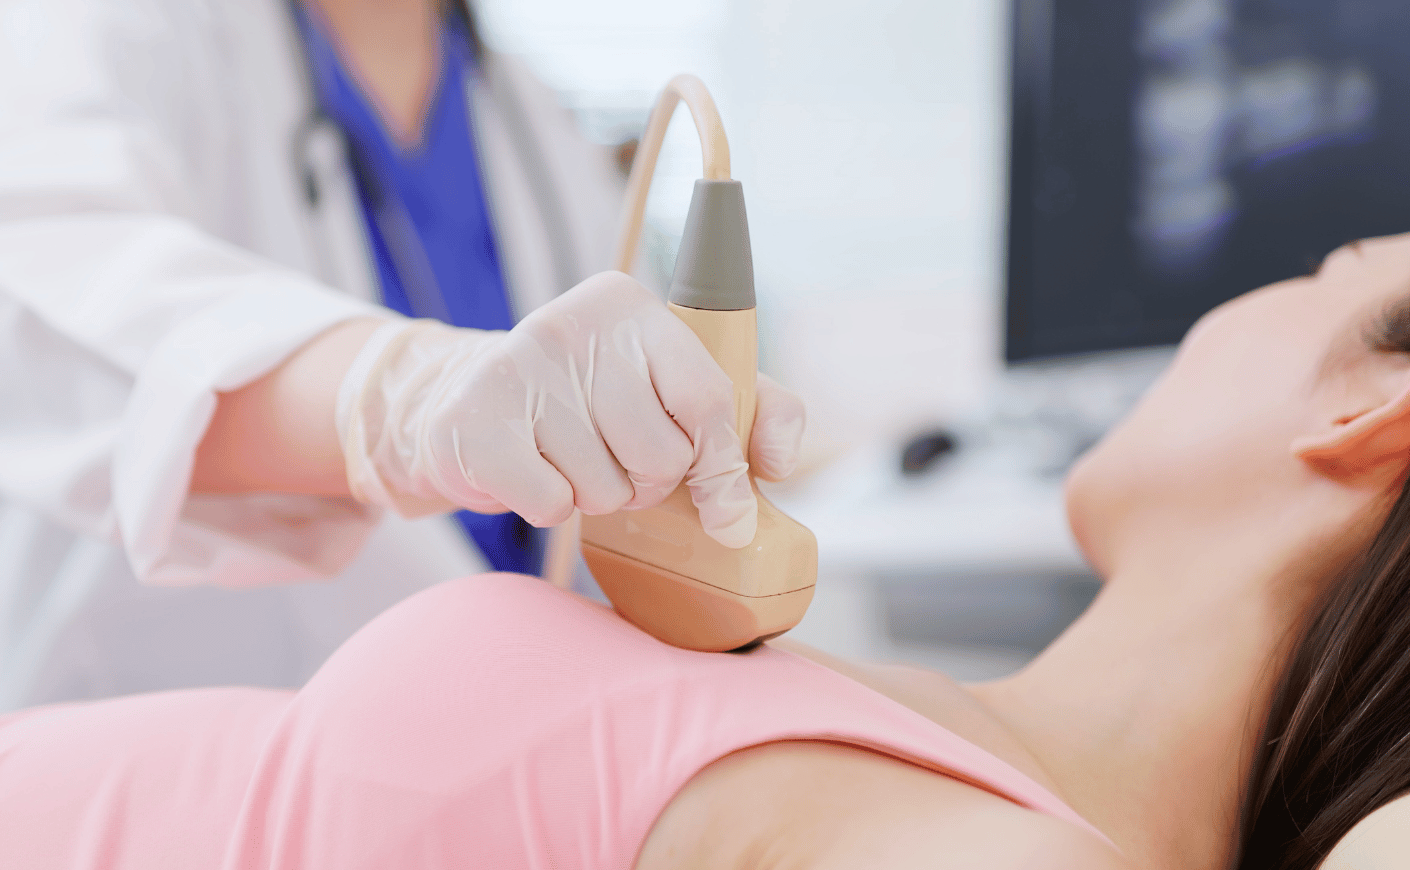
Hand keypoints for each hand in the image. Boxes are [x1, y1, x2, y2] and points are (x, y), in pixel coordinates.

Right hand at [336, 271, 804, 546]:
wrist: (465, 402)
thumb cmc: (589, 399)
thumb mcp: (670, 384)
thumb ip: (746, 410)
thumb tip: (780, 463)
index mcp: (632, 307)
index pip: (708, 398)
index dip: (724, 466)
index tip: (724, 508)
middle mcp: (573, 325)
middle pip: (661, 456)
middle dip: (647, 481)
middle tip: (616, 457)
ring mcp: (518, 370)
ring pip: (607, 489)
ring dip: (596, 495)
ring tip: (569, 458)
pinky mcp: (474, 423)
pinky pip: (553, 506)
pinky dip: (550, 506)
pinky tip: (533, 470)